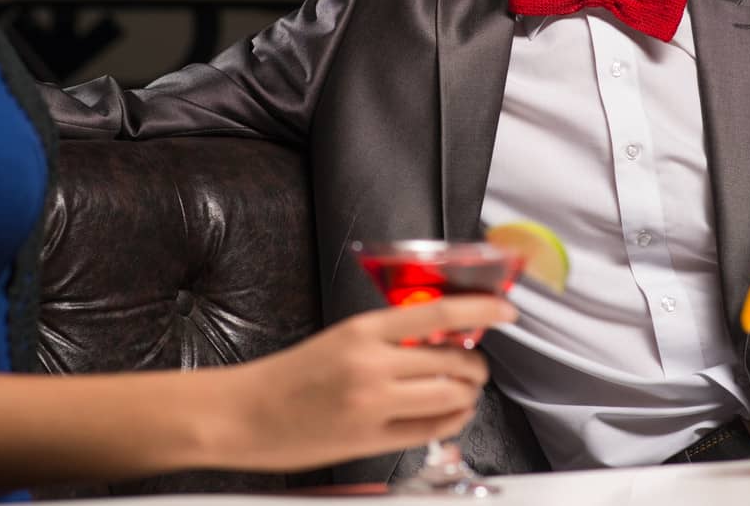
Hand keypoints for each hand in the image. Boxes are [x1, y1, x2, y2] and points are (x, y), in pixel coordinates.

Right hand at [225, 295, 516, 471]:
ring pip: (451, 396)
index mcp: (362, 331)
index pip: (440, 312)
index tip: (505, 311)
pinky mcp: (372, 440)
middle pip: (455, 360)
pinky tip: (448, 413)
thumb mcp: (340, 338)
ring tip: (460, 389)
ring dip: (467, 393)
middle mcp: (372, 366)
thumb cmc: (288, 376)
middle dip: (475, 364)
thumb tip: (440, 334)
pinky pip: (433, 430)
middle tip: (472, 363)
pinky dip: (451, 419)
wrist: (244, 414)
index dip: (482, 310)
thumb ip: (388, 337)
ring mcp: (374, 405)